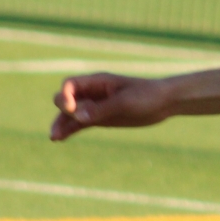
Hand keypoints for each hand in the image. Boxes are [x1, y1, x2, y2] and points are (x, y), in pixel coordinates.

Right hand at [49, 73, 172, 140]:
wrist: (165, 102)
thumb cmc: (147, 96)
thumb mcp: (125, 102)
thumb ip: (102, 109)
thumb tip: (78, 117)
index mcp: (97, 82)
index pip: (70, 84)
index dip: (65, 96)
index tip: (71, 108)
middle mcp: (92, 93)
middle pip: (66, 99)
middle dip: (62, 110)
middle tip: (71, 122)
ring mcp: (95, 106)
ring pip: (71, 114)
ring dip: (62, 123)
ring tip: (54, 137)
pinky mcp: (101, 118)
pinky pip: (80, 123)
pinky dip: (70, 129)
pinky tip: (60, 138)